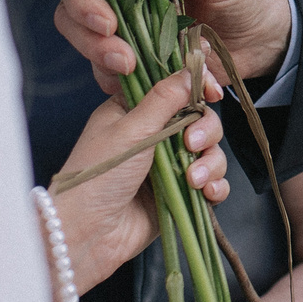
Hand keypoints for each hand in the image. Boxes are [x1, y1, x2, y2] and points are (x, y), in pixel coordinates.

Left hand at [51, 68, 231, 290]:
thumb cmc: (97, 176)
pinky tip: (206, 193)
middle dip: (205, 130)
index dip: (198, 87)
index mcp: (134, 111)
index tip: (214, 90)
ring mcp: (168, 166)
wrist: (88, 234)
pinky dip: (214, 186)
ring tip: (193, 179)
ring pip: (209, 151)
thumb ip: (165, 98)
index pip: (175, 88)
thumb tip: (191, 67)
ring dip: (210, 163)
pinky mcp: (179, 194)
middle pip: (200, 119)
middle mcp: (153, 135)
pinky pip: (211, 183)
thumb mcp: (131, 129)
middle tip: (192, 144)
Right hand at [54, 0, 291, 91]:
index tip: (106, 21)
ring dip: (107, 67)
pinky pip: (120, 84)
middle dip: (89, 40)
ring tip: (138, 73)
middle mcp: (118, 3)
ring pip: (91, 52)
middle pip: (71, 18)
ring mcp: (126, 38)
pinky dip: (139, 90)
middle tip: (123, 58)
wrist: (262, 37)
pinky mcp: (139, 70)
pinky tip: (169, 92)